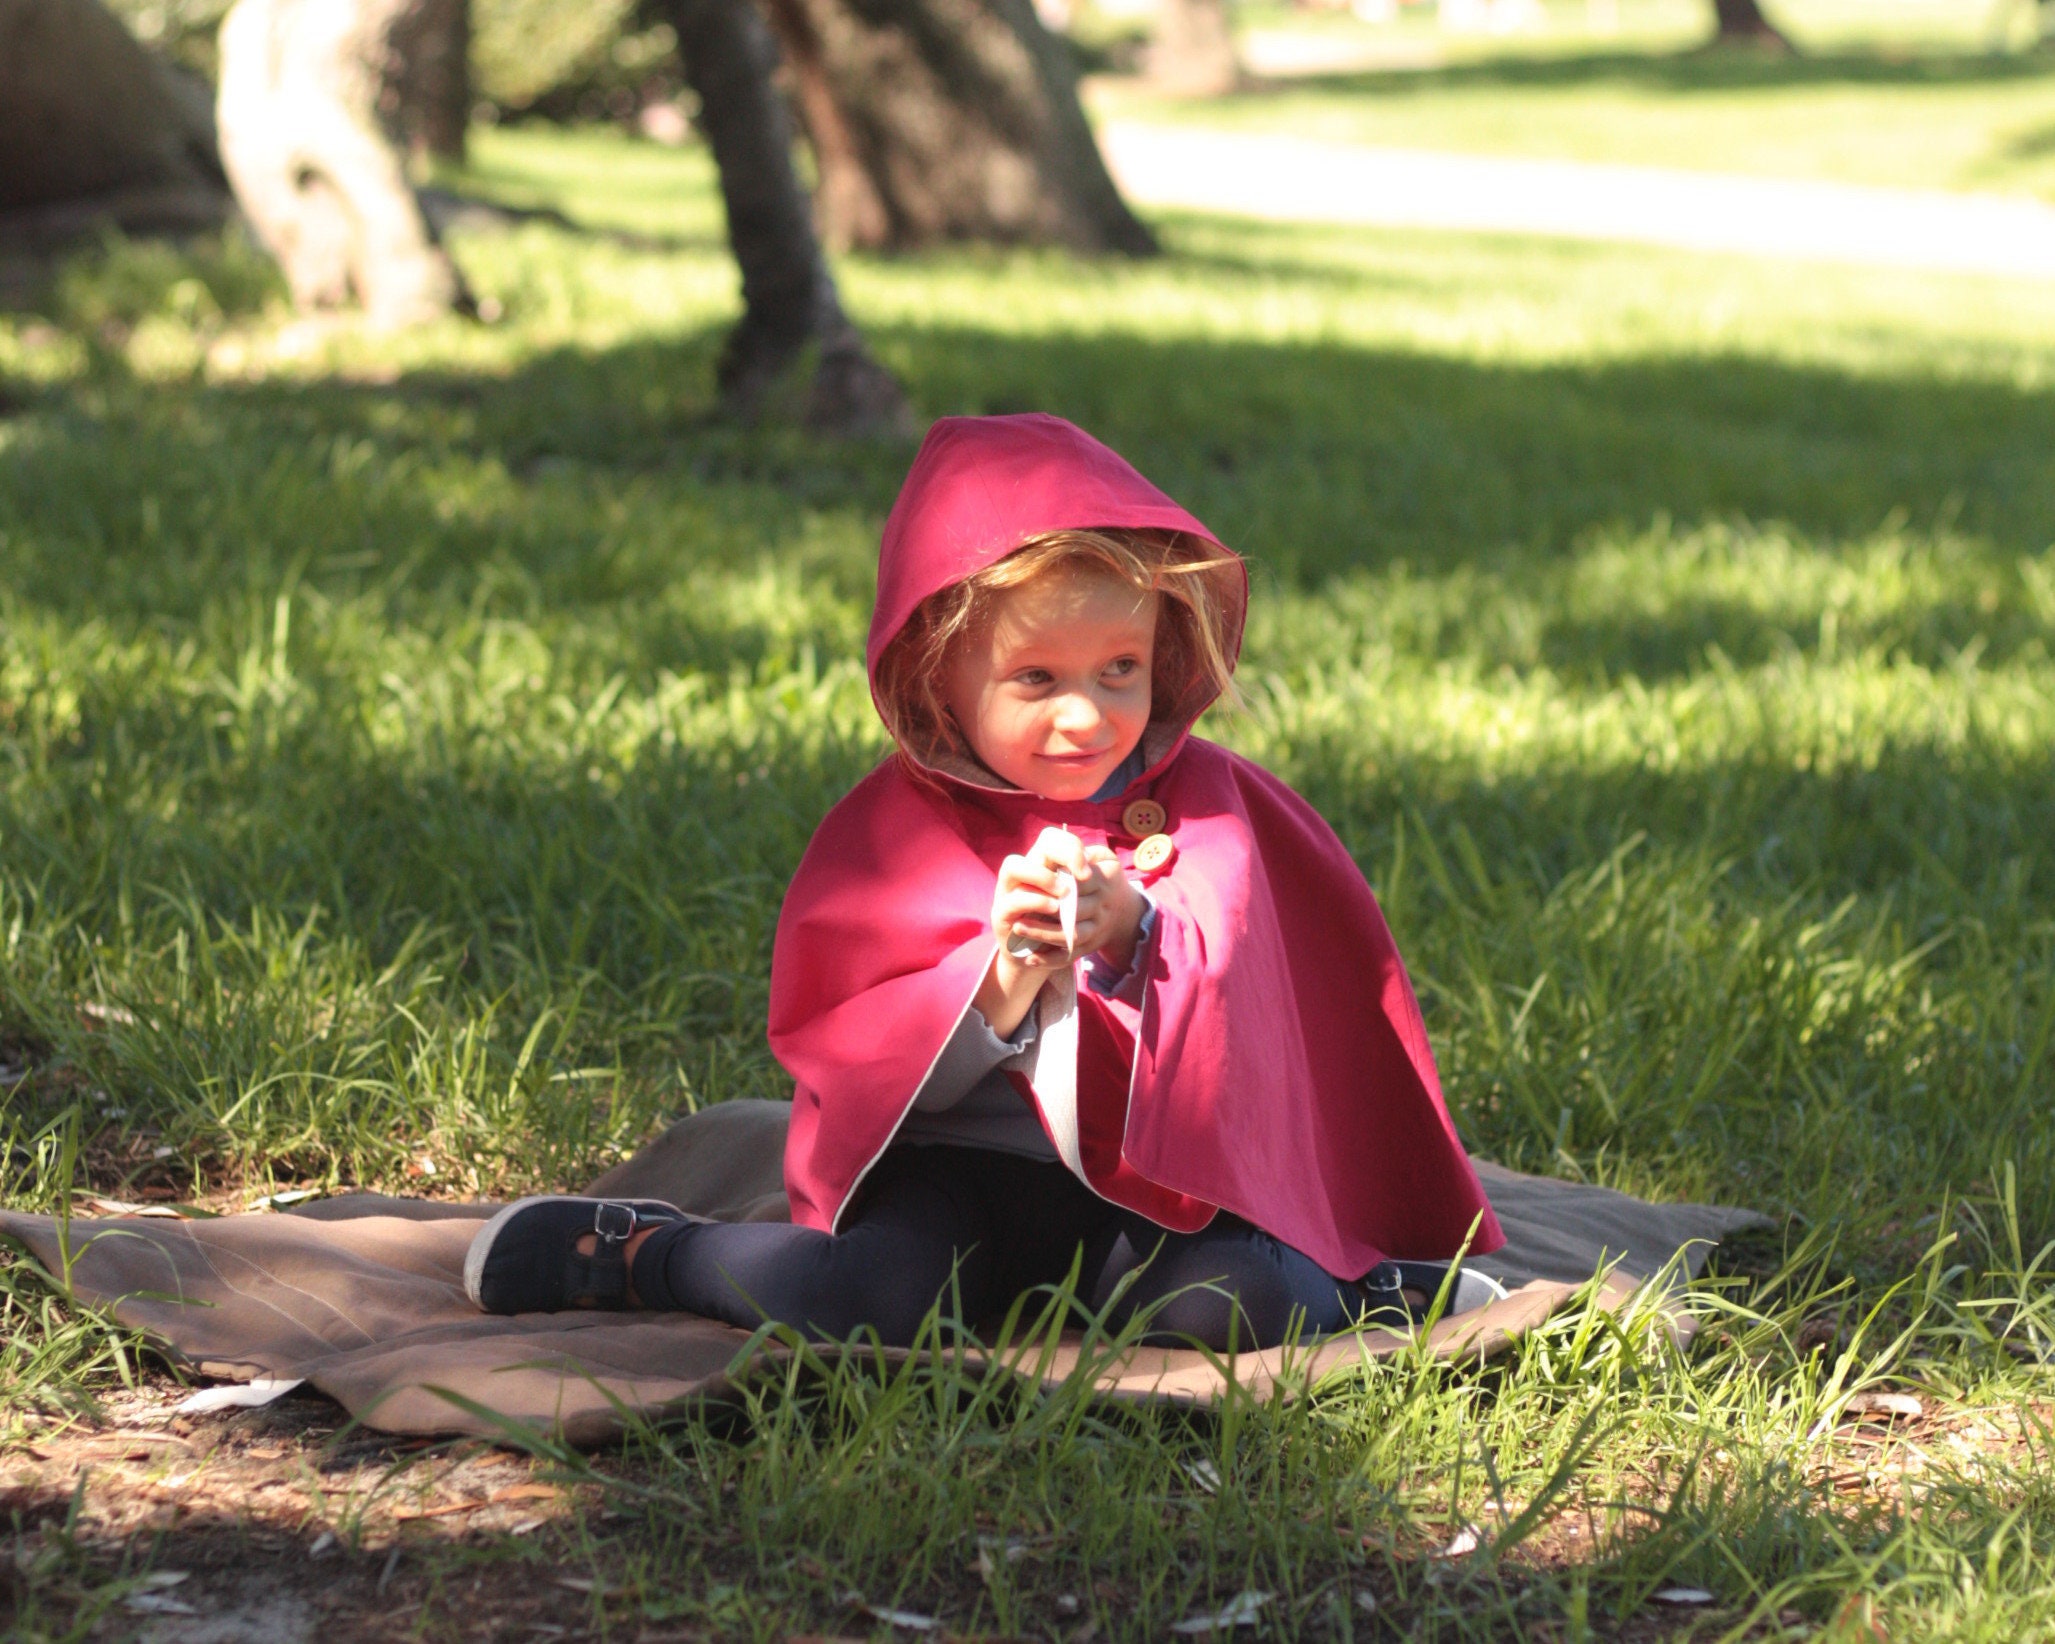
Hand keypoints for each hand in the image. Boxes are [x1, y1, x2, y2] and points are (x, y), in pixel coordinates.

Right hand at [990, 828, 1080, 969]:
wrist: (1036, 956)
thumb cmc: (1060, 924)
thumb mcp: (1074, 902)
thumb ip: (1081, 880)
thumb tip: (1091, 859)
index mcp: (1040, 864)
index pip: (1051, 838)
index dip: (1070, 847)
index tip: (1087, 871)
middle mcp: (1021, 871)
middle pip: (1032, 847)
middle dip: (1063, 858)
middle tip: (1082, 877)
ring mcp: (1006, 890)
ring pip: (1014, 866)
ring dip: (1043, 878)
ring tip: (1064, 894)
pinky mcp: (1000, 912)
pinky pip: (1014, 899)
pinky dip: (1035, 901)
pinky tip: (1053, 908)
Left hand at [992, 830, 1143, 967]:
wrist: (1125, 913)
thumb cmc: (1104, 877)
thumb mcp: (1104, 858)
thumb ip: (1082, 851)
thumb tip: (1061, 853)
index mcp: (1104, 880)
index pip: (1078, 881)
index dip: (1055, 882)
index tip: (1032, 881)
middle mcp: (1103, 906)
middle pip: (1073, 911)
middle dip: (1045, 910)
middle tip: (1018, 907)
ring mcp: (1097, 929)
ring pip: (1070, 936)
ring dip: (1043, 934)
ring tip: (1017, 927)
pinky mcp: (1090, 947)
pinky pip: (1069, 957)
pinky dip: (1049, 960)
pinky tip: (1029, 959)